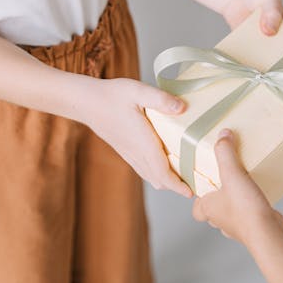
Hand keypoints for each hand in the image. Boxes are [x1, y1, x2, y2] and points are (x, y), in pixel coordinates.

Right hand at [78, 77, 192, 197]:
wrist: (86, 102)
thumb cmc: (112, 95)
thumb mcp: (138, 91)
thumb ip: (161, 100)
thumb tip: (182, 108)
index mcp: (142, 142)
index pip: (161, 172)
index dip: (176, 184)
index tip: (190, 192)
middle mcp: (136, 152)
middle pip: (159, 179)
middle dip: (176, 186)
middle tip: (197, 185)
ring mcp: (129, 153)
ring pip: (151, 175)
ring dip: (167, 180)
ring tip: (185, 178)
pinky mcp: (126, 150)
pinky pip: (144, 168)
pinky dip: (157, 173)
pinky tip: (165, 166)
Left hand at [192, 129, 282, 244]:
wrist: (267, 233)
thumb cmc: (245, 209)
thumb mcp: (232, 174)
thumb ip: (225, 153)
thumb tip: (222, 135)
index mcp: (209, 208)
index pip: (196, 207)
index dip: (199, 197)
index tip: (205, 184)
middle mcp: (220, 220)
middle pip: (213, 210)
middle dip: (218, 198)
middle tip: (226, 182)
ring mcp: (237, 227)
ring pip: (231, 214)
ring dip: (235, 203)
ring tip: (244, 187)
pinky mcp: (253, 228)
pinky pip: (248, 217)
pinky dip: (251, 209)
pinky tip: (260, 198)